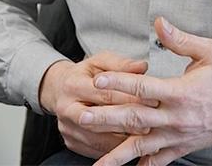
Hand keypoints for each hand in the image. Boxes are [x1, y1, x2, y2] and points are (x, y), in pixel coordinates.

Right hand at [38, 52, 154, 158]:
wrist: (58, 89)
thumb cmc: (85, 75)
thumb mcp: (100, 62)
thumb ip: (121, 64)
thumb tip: (142, 66)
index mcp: (73, 85)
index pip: (105, 95)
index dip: (131, 98)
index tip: (152, 101)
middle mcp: (66, 108)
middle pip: (99, 120)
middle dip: (127, 123)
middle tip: (150, 125)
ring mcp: (67, 128)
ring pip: (98, 139)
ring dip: (122, 141)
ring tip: (144, 138)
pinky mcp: (71, 142)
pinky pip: (95, 150)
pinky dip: (114, 150)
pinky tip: (130, 146)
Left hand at [81, 17, 211, 165]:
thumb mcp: (210, 52)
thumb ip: (181, 39)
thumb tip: (158, 22)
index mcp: (180, 92)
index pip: (142, 88)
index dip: (118, 82)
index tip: (96, 80)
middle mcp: (175, 117)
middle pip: (134, 119)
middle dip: (106, 118)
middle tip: (81, 116)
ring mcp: (177, 136)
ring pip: (141, 146)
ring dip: (116, 151)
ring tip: (96, 161)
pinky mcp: (181, 148)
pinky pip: (157, 161)